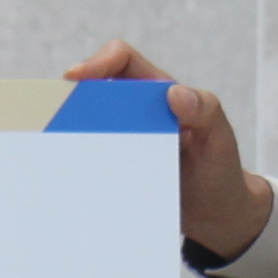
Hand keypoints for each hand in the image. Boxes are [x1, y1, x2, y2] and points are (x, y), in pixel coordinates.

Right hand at [68, 40, 270, 259]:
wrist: (217, 217)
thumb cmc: (221, 171)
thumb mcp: (221, 142)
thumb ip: (208, 113)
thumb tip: (175, 92)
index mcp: (158, 93)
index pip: (121, 60)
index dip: (97, 61)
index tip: (75, 77)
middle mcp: (135, 112)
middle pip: (93, 91)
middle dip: (71, 99)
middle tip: (55, 119)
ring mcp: (123, 140)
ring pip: (86, 126)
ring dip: (71, 134)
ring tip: (57, 149)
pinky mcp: (116, 167)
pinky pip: (90, 159)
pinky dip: (78, 162)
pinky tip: (70, 178)